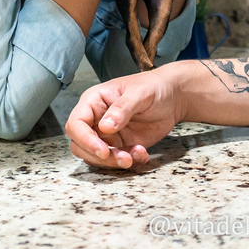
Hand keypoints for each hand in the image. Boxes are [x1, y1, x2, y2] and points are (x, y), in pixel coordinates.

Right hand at [65, 67, 183, 169]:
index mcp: (94, 101)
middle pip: (80, 145)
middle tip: (122, 158)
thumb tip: (105, 126)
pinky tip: (142, 153)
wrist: (172, 98)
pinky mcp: (119, 145)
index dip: (85, 139)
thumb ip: (122, 108)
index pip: (76, 123)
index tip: (103, 150)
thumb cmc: (153, 86)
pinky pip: (115, 160)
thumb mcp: (140, 93)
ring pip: (95, 156)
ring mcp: (106, 134)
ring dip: (113, 162)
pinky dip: (128, 161)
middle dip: (99, 156)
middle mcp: (96, 119)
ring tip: (135, 156)